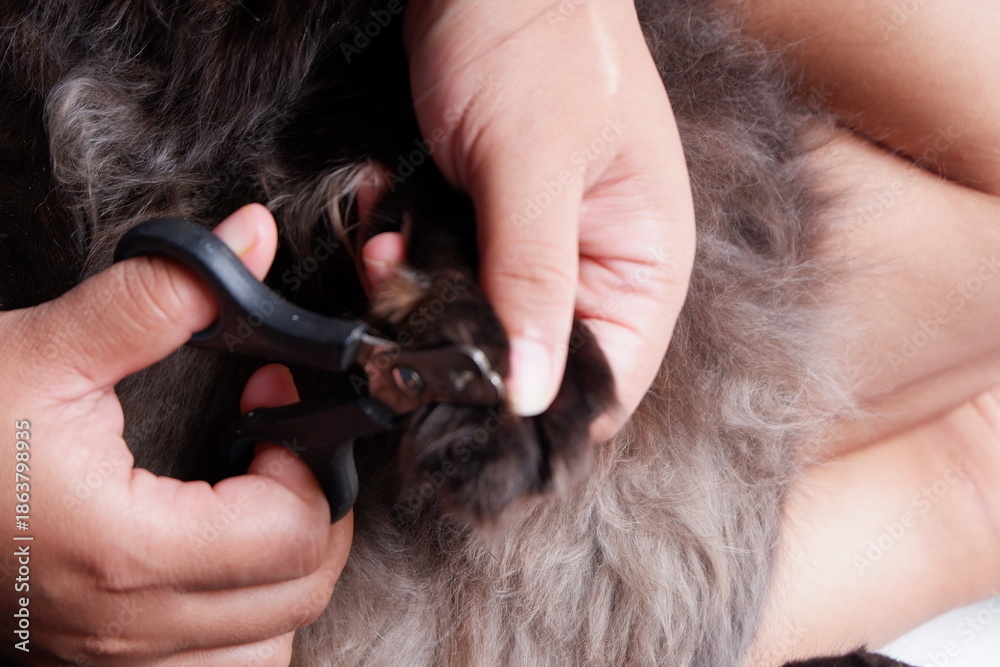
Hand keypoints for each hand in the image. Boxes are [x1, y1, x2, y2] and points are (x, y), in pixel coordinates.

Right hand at [0, 205, 350, 665]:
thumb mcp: (44, 354)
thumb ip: (159, 297)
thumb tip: (251, 239)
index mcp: (129, 550)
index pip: (294, 530)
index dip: (306, 456)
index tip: (273, 402)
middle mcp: (130, 624)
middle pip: (299, 587)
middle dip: (312, 504)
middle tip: (275, 443)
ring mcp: (115, 656)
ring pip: (268, 640)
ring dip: (286, 568)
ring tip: (252, 498)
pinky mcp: (99, 660)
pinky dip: (244, 620)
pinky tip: (220, 561)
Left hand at [403, 0, 695, 438]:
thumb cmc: (535, 42)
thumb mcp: (532, 164)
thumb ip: (534, 281)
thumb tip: (532, 397)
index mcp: (643, 262)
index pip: (609, 380)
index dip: (543, 410)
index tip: (466, 409)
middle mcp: (599, 267)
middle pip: (538, 362)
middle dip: (467, 350)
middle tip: (408, 315)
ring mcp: (542, 247)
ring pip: (484, 326)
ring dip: (428, 304)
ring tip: (393, 255)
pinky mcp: (491, 225)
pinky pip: (452, 280)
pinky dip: (411, 266)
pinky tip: (387, 227)